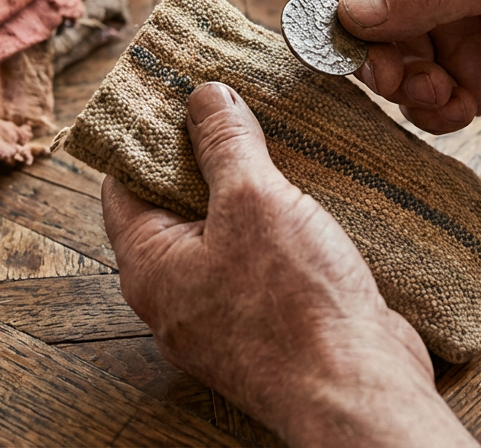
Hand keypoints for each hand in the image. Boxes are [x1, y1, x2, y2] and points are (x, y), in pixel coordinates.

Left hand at [101, 82, 475, 446]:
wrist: (357, 388)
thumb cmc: (294, 306)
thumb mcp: (253, 201)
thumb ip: (225, 143)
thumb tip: (204, 96)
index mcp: (150, 267)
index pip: (124, 184)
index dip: (146, 133)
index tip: (175, 92)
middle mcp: (177, 295)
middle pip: (174, 206)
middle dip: (204, 156)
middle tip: (232, 106)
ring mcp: (222, 313)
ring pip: (223, 233)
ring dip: (247, 190)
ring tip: (274, 138)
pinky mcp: (269, 323)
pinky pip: (260, 260)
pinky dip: (276, 224)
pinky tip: (307, 193)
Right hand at [311, 0, 480, 180]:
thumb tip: (347, 11)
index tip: (329, 24)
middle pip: (364, 10)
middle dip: (366, 45)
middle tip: (383, 74)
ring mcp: (453, 31)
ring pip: (387, 60)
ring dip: (398, 82)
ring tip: (435, 92)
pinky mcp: (469, 80)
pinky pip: (421, 99)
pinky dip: (428, 109)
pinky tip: (460, 109)